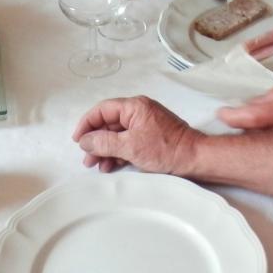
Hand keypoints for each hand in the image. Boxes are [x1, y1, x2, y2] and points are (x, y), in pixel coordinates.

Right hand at [73, 96, 199, 173]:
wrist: (193, 159)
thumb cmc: (165, 149)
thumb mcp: (130, 146)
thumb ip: (104, 142)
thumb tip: (85, 140)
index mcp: (134, 106)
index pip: (102, 110)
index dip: (87, 124)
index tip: (78, 140)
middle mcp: (139, 112)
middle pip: (109, 123)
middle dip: (96, 141)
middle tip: (87, 158)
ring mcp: (145, 124)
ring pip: (117, 135)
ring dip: (105, 149)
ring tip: (96, 165)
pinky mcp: (150, 137)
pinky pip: (128, 142)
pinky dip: (118, 153)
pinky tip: (111, 166)